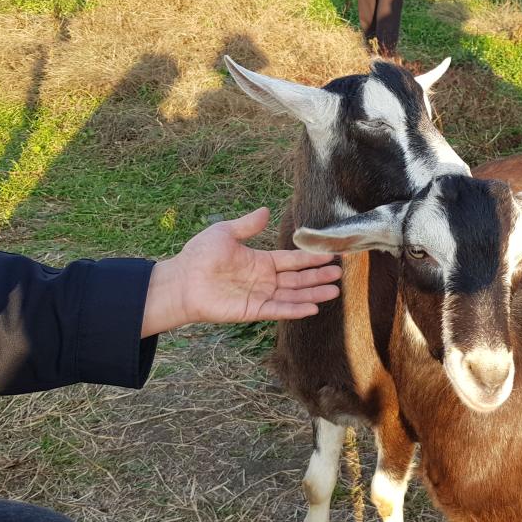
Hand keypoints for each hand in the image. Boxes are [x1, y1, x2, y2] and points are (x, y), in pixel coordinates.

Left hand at [140, 208, 341, 335]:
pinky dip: (296, 309)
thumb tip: (266, 210)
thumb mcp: (225, 233)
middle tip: (340, 274)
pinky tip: (313, 308)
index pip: (292, 260)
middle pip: (298, 279)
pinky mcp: (254, 311)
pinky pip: (279, 310)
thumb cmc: (199, 256)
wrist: (181, 282)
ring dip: (313, 293)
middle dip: (318, 276)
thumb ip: (247, 224)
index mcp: (260, 261)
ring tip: (335, 291)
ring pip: (294, 295)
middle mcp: (264, 279)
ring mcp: (260, 296)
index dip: (311, 259)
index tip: (330, 255)